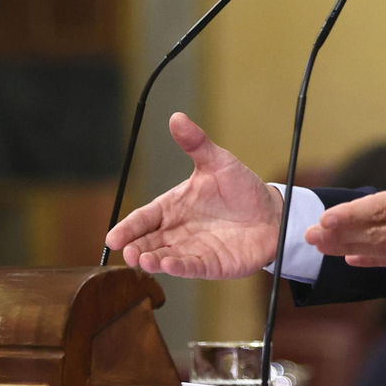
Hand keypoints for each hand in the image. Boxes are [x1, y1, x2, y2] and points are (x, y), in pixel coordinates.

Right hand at [105, 112, 283, 278]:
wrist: (273, 213)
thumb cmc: (242, 188)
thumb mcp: (218, 162)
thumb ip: (196, 143)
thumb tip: (177, 117)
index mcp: (174, 206)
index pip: (145, 218)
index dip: (128, 228)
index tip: (112, 238)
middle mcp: (179, 230)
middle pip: (149, 241)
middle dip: (136, 248)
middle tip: (127, 252)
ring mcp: (194, 249)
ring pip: (166, 257)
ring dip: (153, 260)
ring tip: (144, 260)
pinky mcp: (211, 264)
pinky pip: (192, 268)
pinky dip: (179, 268)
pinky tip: (169, 266)